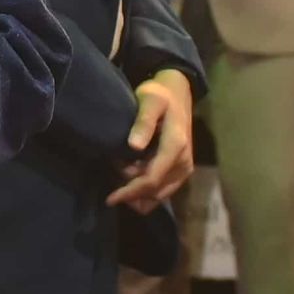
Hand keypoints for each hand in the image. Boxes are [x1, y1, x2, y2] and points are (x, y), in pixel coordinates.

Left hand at [107, 69, 193, 211]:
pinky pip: (163, 190)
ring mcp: (184, 169)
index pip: (152, 179)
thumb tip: (134, 146)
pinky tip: (131, 174)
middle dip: (131, 191)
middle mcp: (184, 163)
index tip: (110, 198)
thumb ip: (144, 122)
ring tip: (120, 168)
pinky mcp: (181, 171)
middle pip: (155, 192)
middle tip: (113, 168)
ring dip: (138, 192)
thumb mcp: (150, 101)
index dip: (130, 192)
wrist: (177, 94)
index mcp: (176, 147)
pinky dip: (145, 190)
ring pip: (159, 195)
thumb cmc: (160, 95)